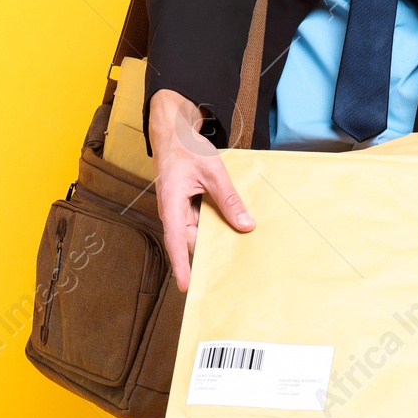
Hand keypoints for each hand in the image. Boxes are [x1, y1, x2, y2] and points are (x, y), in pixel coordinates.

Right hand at [148, 88, 254, 290]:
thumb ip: (229, 199)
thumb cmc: (187, 148)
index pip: (175, 241)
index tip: (186, 286)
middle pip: (190, 239)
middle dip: (209, 250)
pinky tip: (231, 223)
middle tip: (233, 263)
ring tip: (236, 245)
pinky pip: (199, 221)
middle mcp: (171, 211)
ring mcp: (177, 209)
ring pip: (196, 231)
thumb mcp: (213, 172)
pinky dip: (213, 223)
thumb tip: (245, 225)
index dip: (181, 265)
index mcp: (171, 204)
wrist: (173, 131)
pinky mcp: (184, 205)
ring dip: (213, 235)